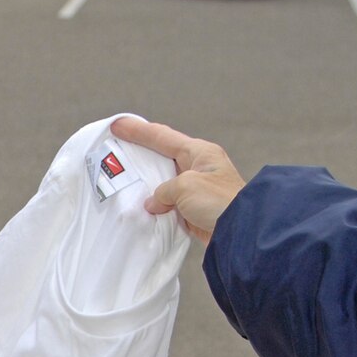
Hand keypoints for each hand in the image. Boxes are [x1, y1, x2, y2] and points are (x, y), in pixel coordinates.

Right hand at [110, 116, 245, 244]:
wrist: (241, 231)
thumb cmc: (219, 201)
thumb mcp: (185, 186)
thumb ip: (164, 190)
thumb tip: (155, 202)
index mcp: (199, 153)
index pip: (162, 137)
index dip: (138, 131)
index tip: (117, 125)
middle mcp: (197, 167)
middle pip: (161, 156)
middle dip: (138, 154)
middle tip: (115, 150)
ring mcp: (195, 188)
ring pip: (162, 181)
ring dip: (144, 182)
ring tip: (121, 179)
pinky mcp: (193, 209)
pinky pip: (167, 201)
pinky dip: (153, 203)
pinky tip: (139, 205)